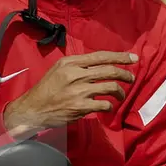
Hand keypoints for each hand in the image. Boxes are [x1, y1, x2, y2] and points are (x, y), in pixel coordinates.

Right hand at [3, 51, 136, 139]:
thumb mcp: (59, 69)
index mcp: (71, 62)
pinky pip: (104, 104)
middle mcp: (75, 74)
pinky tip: (108, 107)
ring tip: (120, 95)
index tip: (134, 58)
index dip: (120, 57)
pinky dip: (109, 106)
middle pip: (110, 71)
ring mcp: (78, 91)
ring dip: (120, 92)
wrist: (32, 109)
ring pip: (111, 87)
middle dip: (125, 75)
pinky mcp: (79, 107)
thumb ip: (79, 65)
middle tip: (131, 79)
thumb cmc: (48, 89)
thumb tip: (103, 63)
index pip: (101, 56)